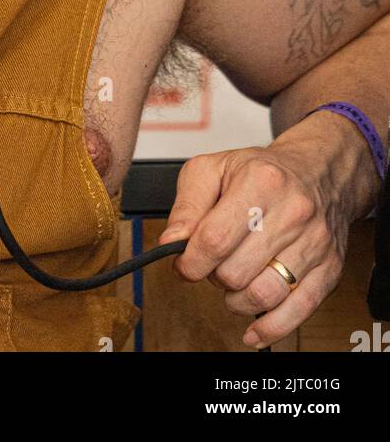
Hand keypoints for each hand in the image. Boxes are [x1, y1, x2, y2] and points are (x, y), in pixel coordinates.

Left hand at [156, 116, 368, 347]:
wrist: (318, 170)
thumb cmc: (262, 171)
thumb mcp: (213, 169)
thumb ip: (187, 206)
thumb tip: (171, 242)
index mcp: (260, 182)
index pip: (214, 240)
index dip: (190, 261)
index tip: (183, 263)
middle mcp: (292, 212)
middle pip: (236, 272)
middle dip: (214, 277)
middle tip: (213, 264)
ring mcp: (315, 243)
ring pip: (264, 295)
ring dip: (237, 300)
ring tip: (233, 282)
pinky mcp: (330, 268)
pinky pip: (300, 311)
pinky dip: (271, 328)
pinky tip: (254, 332)